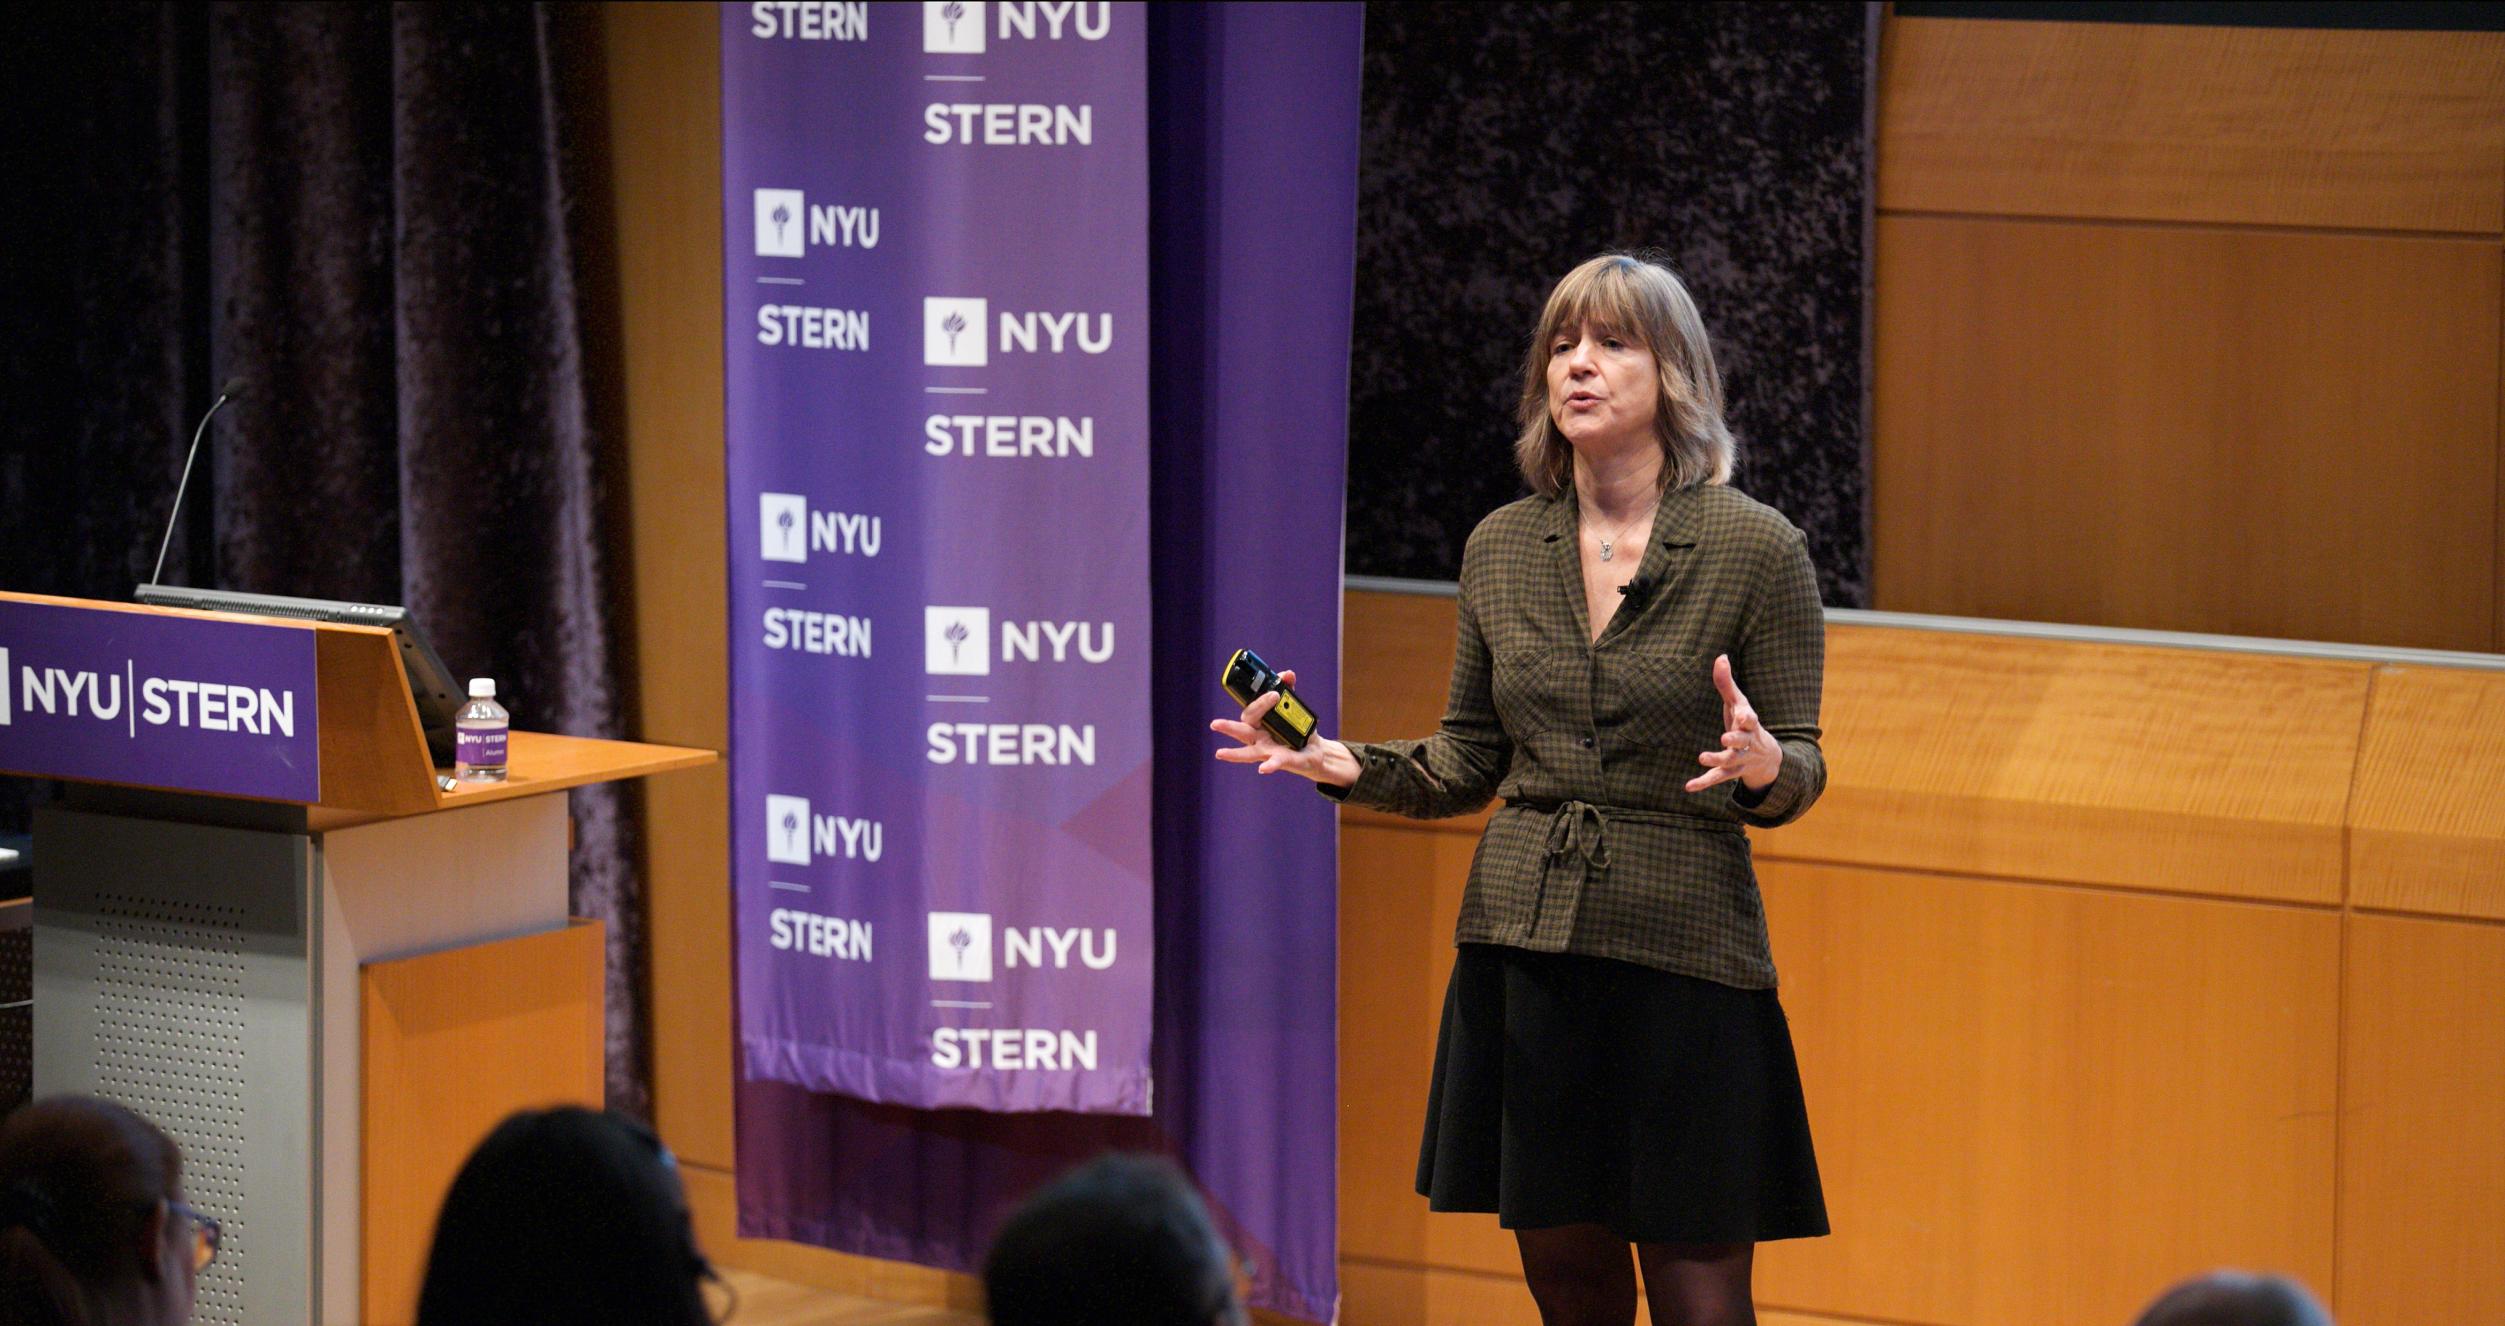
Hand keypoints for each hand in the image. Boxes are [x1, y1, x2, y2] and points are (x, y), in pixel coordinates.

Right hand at [1210, 669, 1357, 784]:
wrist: (1314, 751)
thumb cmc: (1297, 730)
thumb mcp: (1293, 709)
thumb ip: (1288, 691)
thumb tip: (1287, 674)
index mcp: (1259, 724)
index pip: (1252, 712)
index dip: (1260, 701)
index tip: (1275, 693)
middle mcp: (1259, 738)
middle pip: (1241, 731)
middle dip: (1227, 728)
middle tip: (1214, 724)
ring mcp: (1268, 751)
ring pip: (1247, 753)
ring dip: (1233, 753)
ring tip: (1220, 753)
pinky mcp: (1282, 761)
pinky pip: (1274, 763)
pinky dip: (1269, 765)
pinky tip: (1263, 768)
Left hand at [1685, 653, 1779, 793]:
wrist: (1767, 757)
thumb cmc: (1746, 723)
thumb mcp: (1739, 704)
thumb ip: (1727, 683)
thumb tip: (1720, 657)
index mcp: (1749, 724)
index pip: (1750, 720)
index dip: (1747, 718)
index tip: (1744, 716)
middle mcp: (1746, 743)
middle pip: (1742, 742)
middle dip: (1735, 740)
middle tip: (1725, 738)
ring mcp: (1740, 759)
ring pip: (1730, 761)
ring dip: (1717, 760)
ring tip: (1702, 757)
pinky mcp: (1730, 772)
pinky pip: (1717, 778)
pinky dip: (1704, 783)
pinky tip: (1689, 787)